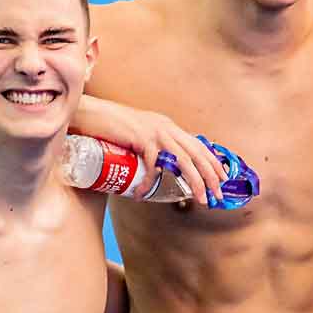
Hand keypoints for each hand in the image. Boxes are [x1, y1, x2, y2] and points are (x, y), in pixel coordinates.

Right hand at [74, 99, 227, 206]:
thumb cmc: (110, 128)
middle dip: (211, 176)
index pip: (198, 144)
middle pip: (197, 154)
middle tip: (217, 195)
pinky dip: (151, 182)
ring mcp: (155, 132)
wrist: (89, 114)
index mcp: (168, 126)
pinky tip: (143, 193)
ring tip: (198, 199)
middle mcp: (166, 127)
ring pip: (183, 160)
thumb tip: (158, 171)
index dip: (213, 162)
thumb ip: (150, 147)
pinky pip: (153, 165)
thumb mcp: (138, 135)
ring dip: (195, 182)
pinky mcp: (141, 138)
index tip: (223, 178)